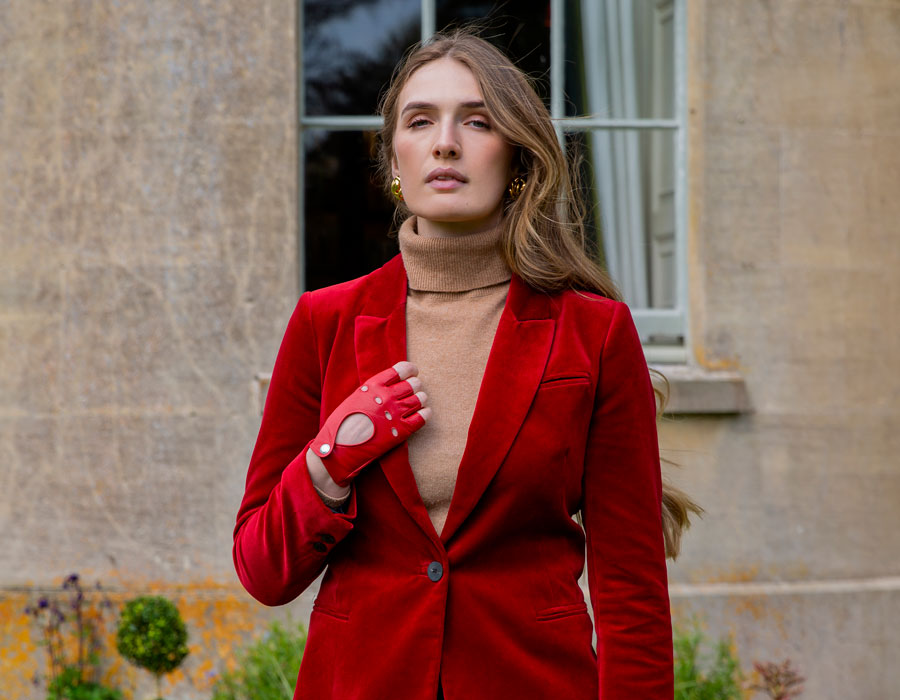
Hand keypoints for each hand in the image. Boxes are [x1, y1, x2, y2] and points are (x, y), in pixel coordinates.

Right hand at [308, 362, 429, 489]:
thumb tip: (385, 388)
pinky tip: (424, 413)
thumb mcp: (354, 399)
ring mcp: (395, 413)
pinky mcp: (401, 431)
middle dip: (415, 386)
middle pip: (413, 384)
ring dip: (421, 399)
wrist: (339, 449)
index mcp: (373, 386)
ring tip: (418, 401)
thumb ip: (371, 392)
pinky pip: (422, 418)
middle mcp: (387, 397)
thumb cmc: (341, 425)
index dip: (410, 369)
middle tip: (413, 389)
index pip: (400, 370)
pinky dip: (426, 414)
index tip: (413, 371)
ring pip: (420, 399)